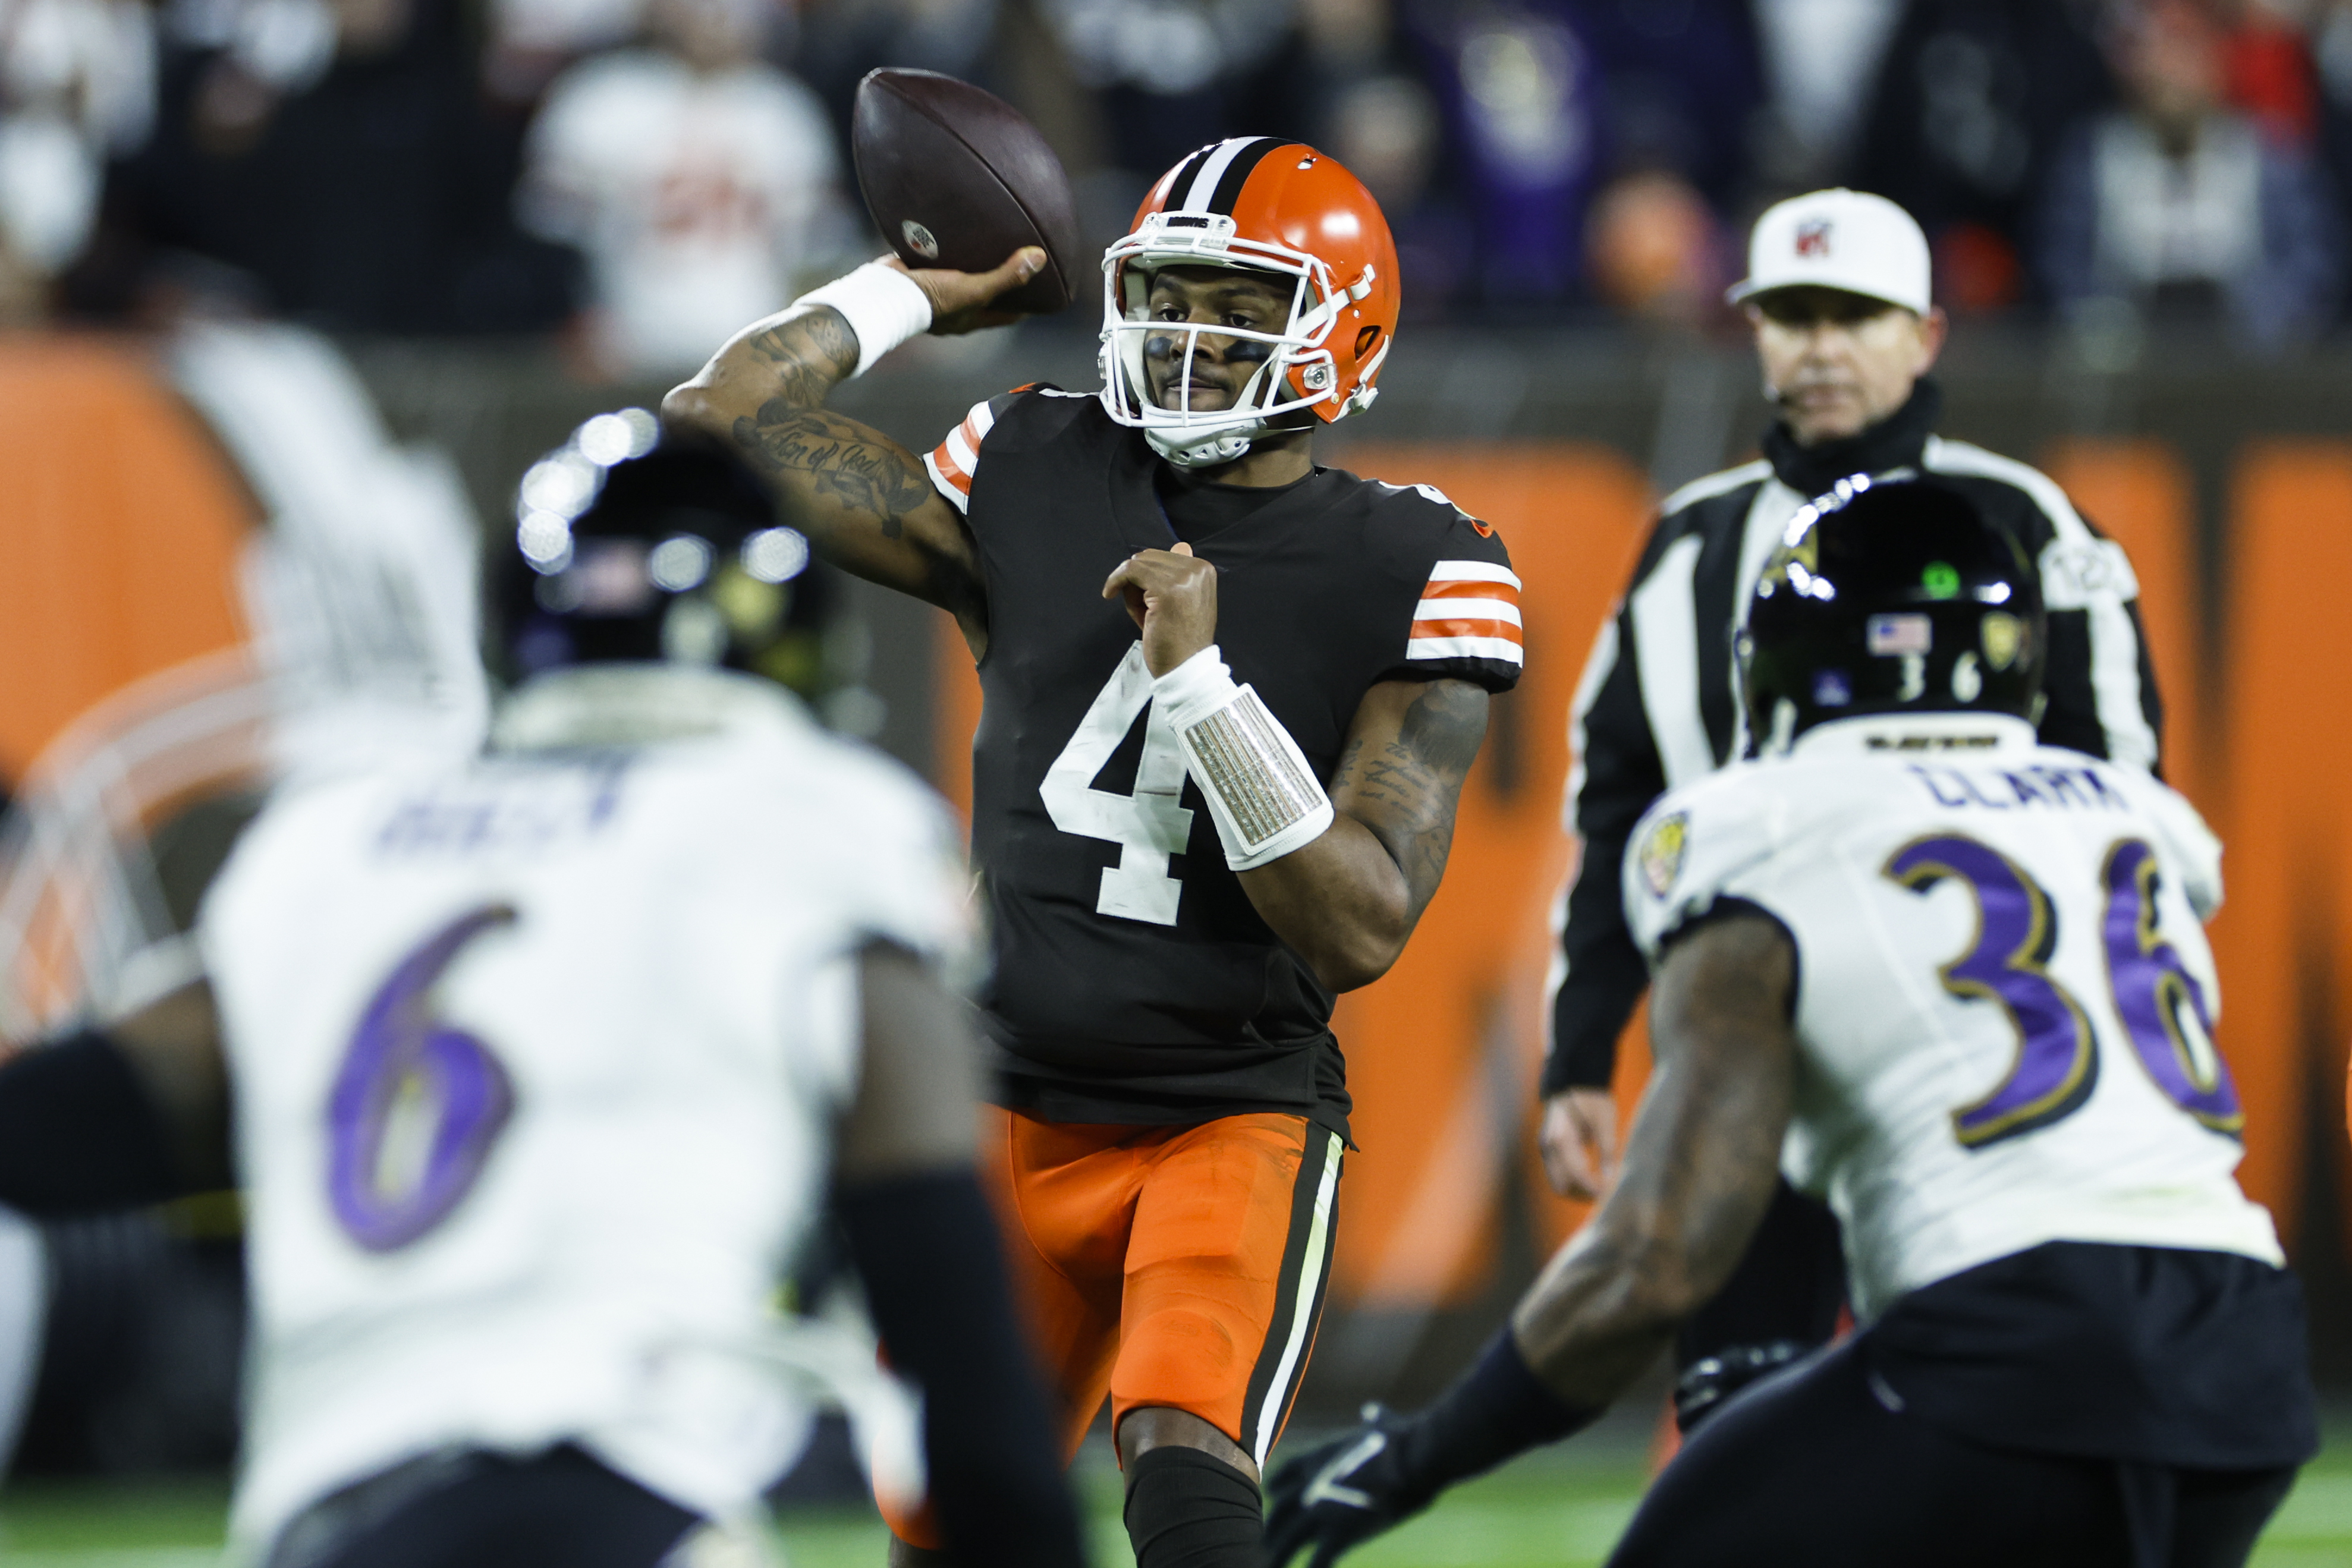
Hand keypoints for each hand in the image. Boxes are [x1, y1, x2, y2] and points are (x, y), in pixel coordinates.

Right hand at [884, 247, 1044, 335]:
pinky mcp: (920, 273)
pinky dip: (951, 248)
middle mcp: (956, 307)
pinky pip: (941, 259)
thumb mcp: (975, 289)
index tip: (1046, 289)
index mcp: (972, 318)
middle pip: (987, 294)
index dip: (1028, 303)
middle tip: (1022, 257)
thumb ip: (1006, 277)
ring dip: (976, 261)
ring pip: (964, 275)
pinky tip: (959, 230)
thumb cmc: (933, 299)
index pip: (1009, 314)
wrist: (886, 292)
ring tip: (993, 238)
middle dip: (1003, 280)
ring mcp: (937, 290)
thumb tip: (1040, 259)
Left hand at [1102, 541, 1217, 675]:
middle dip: (1137, 580)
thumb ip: (1177, 574)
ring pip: (1139, 563)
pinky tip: (1109, 593)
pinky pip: (1130, 570)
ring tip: (1139, 612)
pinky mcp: (1167, 588)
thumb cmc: (1178, 640)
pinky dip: (1115, 580)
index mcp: (1204, 570)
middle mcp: (1198, 569)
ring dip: (1129, 586)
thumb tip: (1180, 545)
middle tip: (1140, 608)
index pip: (1163, 557)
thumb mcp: (1181, 601)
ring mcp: (1184, 578)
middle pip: (1149, 557)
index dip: (1146, 577)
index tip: (1142, 599)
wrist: (1185, 668)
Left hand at [1264, 1407, 1433, 1567]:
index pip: (1282, 1476)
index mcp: (1318, 1458)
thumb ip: (1372, 1419)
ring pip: (1288, 1540)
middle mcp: (1311, 1485)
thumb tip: (1371, 1410)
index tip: (1271, 1498)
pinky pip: (1318, 1561)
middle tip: (1264, 1543)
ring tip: (1267, 1566)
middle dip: (1272, 1529)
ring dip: (1277, 1556)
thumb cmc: (1404, 1439)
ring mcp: (1323, 1511)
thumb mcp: (1381, 1424)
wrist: (1415, 1458)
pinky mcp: (1340, 1534)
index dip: (1276, 1488)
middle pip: (1279, 1512)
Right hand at [1539, 1088, 1618, 1199]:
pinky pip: (1559, 1174)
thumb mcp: (1605, 1121)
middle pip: (1562, 1185)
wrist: (1574, 1080)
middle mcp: (1548, 1146)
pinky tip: (1591, 1178)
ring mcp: (1546, 1149)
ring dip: (1577, 1190)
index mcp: (1561, 1138)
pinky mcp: (1549, 1150)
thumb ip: (1607, 1151)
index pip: (1576, 1174)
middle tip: (1606, 1194)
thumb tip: (1611, 1178)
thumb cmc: (1592, 1098)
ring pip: (1558, 1182)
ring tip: (1600, 1188)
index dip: (1593, 1188)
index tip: (1610, 1193)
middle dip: (1583, 1194)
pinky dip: (1573, 1181)